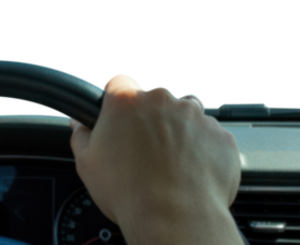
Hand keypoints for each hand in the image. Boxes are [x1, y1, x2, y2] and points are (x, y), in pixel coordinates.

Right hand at [68, 73, 240, 229]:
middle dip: (153, 118)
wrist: (174, 217)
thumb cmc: (129, 192)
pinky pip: (210, 136)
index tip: (120, 113)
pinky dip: (202, 149)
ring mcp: (196, 116)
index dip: (118, 98)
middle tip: (146, 149)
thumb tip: (80, 125)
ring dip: (180, 131)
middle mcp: (162, 101)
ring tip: (171, 162)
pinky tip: (191, 172)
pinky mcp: (220, 134)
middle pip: (156, 99)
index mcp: (126, 103)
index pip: (118, 82)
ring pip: (187, 114)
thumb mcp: (87, 164)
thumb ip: (82, 136)